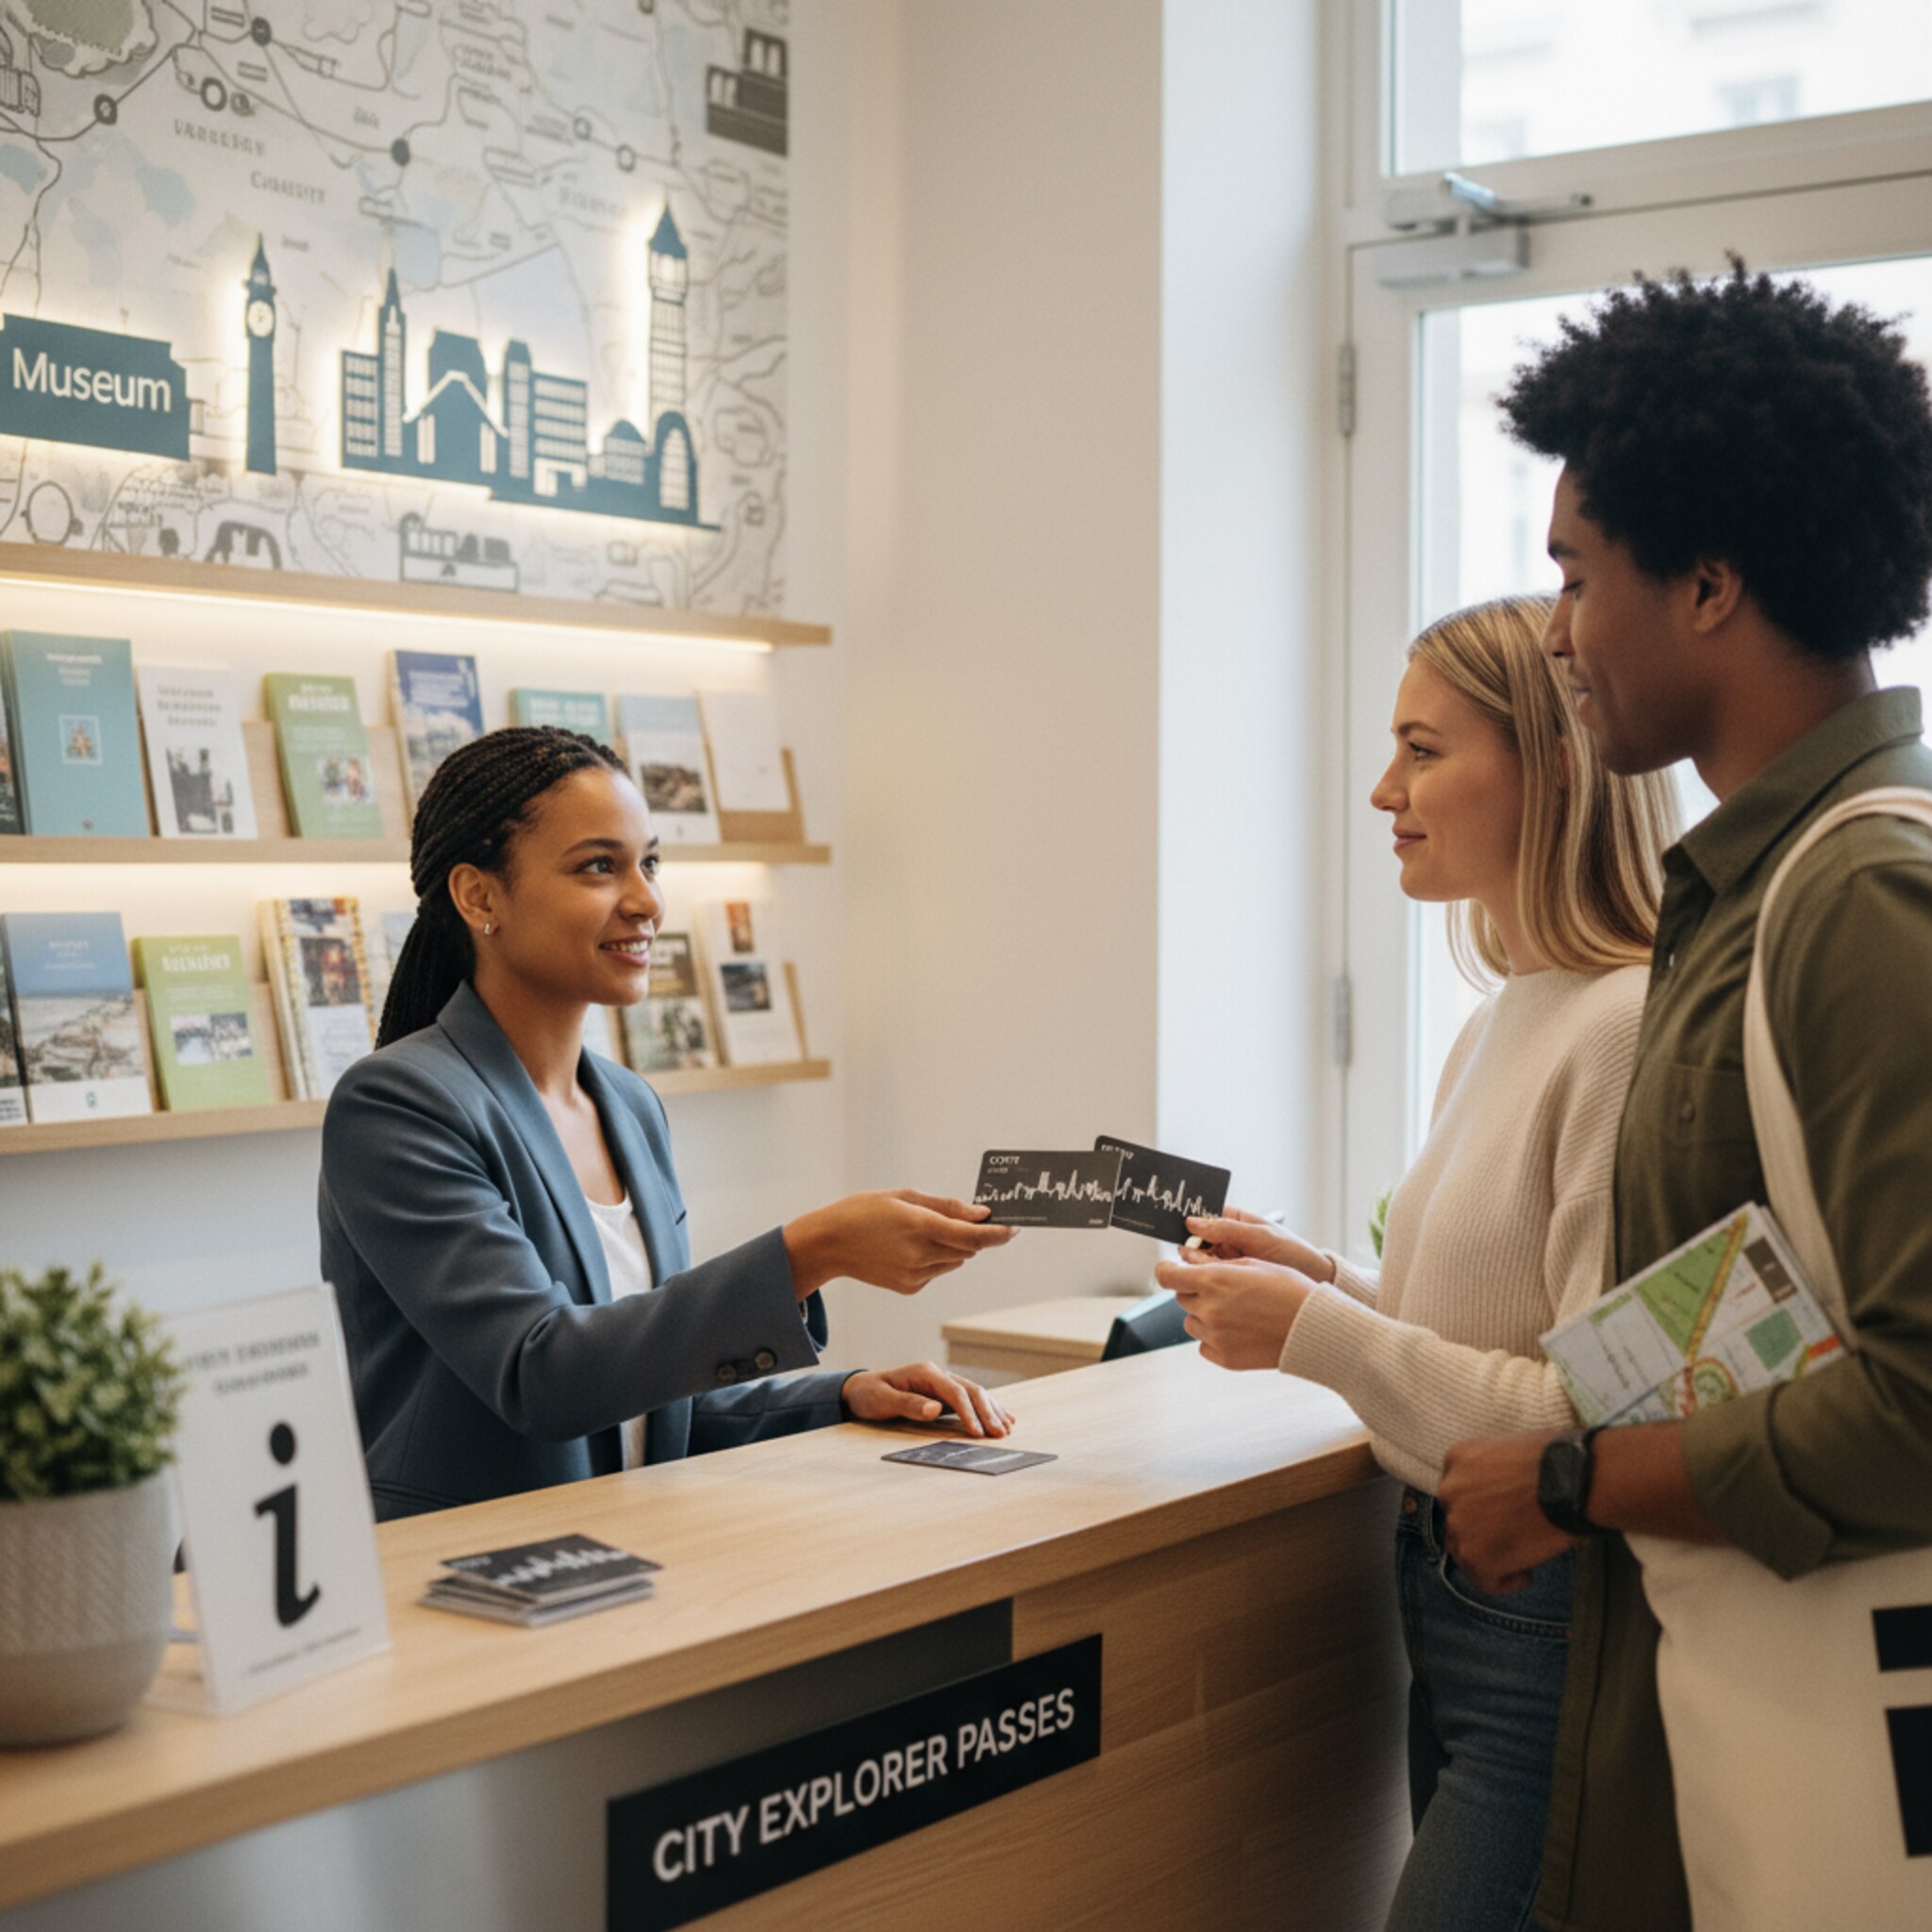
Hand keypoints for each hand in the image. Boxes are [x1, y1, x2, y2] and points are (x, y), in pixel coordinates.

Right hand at [783, 1190, 1014, 1297]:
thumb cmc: (864, 1211)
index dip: (998, 1233)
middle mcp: (920, 1254)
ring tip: (922, 1230)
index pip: (973, 1236)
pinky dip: (935, 1259)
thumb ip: (946, 1206)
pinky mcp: (909, 1288)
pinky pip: (937, 1271)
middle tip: (966, 1218)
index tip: (1014, 1228)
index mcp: (920, 1226)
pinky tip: (908, 1247)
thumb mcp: (904, 1196)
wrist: (829, 1243)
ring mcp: (915, 1275)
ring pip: (955, 1261)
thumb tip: (981, 1213)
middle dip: (972, 1234)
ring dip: (953, 1247)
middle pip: (968, 1248)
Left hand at [841, 1362, 1014, 1437]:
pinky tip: (1002, 1417)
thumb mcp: (883, 1400)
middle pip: (971, 1391)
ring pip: (975, 1394)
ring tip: (1007, 1428)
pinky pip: (969, 1399)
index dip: (969, 1413)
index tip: (978, 1433)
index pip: (955, 1392)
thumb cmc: (869, 1394)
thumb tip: (936, 1409)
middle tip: (1000, 1434)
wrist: (860, 1389)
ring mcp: (942, 1383)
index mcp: (926, 1373)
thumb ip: (909, 1403)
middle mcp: (938, 1375)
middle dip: (988, 1412)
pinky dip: (986, 1408)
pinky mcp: (943, 1394)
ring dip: (992, 1410)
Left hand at [1154, 1254, 1316, 1368]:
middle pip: (1181, 1297)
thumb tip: (1189, 1261)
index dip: (1167, 1270)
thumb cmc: (1289, 1289)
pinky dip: (1215, 1338)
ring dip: (1204, 1315)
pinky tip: (1239, 1331)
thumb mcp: (1254, 1263)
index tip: (1172, 1270)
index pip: (1166, 1275)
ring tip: (1236, 1311)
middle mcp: (1209, 1309)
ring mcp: (1216, 1337)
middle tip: (1224, 1290)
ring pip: (1192, 1322)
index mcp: (1214, 1281)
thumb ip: (1216, 1263)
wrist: (1315, 1327)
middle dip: (1196, 1291)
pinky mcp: (1225, 1358)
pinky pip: (1204, 1344)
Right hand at [1180, 1209, 1334, 1280]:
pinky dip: (1208, 1283)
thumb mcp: (1261, 1237)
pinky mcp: (1230, 1283)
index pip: (1202, 1219)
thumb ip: (1227, 1229)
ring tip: (1214, 1273)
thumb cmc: (1292, 1253)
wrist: (1314, 1281)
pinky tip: (1214, 1285)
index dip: (1190, 1225)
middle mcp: (1227, 1241)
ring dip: (1201, 1268)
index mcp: (1233, 1221)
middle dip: (1194, 1251)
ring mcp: (1227, 1263)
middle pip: (1196, 1243)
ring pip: (1200, 1264)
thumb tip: (1192, 1222)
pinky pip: (1210, 1280)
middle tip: (1202, 1259)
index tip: (1181, 1232)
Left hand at [1437, 1428, 1574, 1593]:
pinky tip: (1528, 1572)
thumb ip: (1495, 1473)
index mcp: (1457, 1460)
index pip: (1459, 1495)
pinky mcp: (1475, 1556)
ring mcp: (1458, 1525)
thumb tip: (1503, 1495)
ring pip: (1466, 1554)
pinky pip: (1485, 1582)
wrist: (1573, 1480)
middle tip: (1515, 1537)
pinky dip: (1508, 1582)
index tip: (1508, 1516)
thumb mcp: (1511, 1450)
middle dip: (1483, 1534)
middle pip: (1458, 1524)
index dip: (1483, 1510)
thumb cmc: (1558, 1462)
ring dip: (1494, 1558)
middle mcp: (1449, 1490)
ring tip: (1526, 1553)